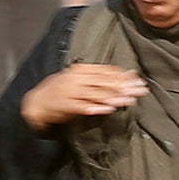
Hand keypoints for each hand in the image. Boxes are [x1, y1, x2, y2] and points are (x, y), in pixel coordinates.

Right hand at [19, 63, 148, 129]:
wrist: (37, 102)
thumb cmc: (61, 90)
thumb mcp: (78, 78)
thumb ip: (99, 77)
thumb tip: (125, 74)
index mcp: (80, 70)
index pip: (105, 71)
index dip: (123, 76)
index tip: (138, 80)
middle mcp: (76, 79)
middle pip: (104, 82)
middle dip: (124, 86)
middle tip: (140, 90)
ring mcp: (70, 92)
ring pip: (96, 94)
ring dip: (115, 97)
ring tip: (129, 100)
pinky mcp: (66, 105)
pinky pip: (84, 106)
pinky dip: (97, 108)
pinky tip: (109, 109)